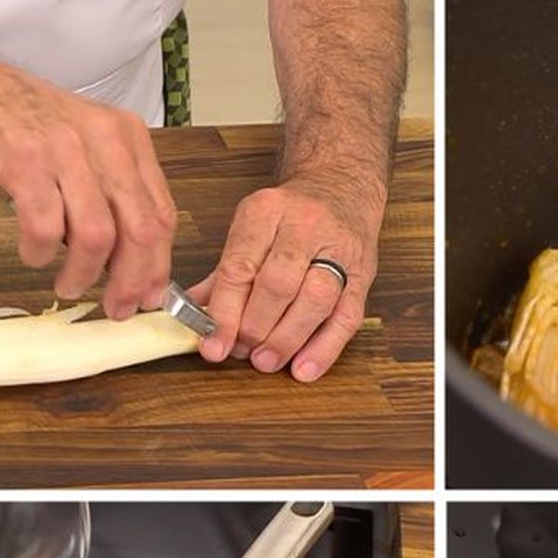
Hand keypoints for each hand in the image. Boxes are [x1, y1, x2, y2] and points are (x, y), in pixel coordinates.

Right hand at [0, 52, 175, 319]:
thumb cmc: (26, 126)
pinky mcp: (23, 161)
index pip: (161, 214)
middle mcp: (105, 140)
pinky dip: (39, 252)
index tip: (151, 297)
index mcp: (129, 139)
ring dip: (83, 273)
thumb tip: (133, 265)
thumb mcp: (88, 148)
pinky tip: (33, 255)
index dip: (159, 265)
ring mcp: (65, 149)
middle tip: (117, 308)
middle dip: (131, 280)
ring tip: (69, 287)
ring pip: (96, 235)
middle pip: (139, 230)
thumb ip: (115, 196)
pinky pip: (44, 226)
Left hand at [189, 174, 383, 380]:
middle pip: (278, 284)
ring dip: (287, 339)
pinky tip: (304, 368)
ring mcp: (339, 250)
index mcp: (266, 211)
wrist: (343, 189)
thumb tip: (193, 317)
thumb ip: (225, 274)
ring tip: (266, 361)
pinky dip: (325, 348)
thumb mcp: (251, 229)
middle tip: (241, 352)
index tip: (213, 345)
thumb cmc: (291, 216)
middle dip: (255, 327)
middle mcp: (304, 226)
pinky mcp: (363, 276)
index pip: (240, 266)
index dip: (225, 312)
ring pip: (315, 300)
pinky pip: (346, 317)